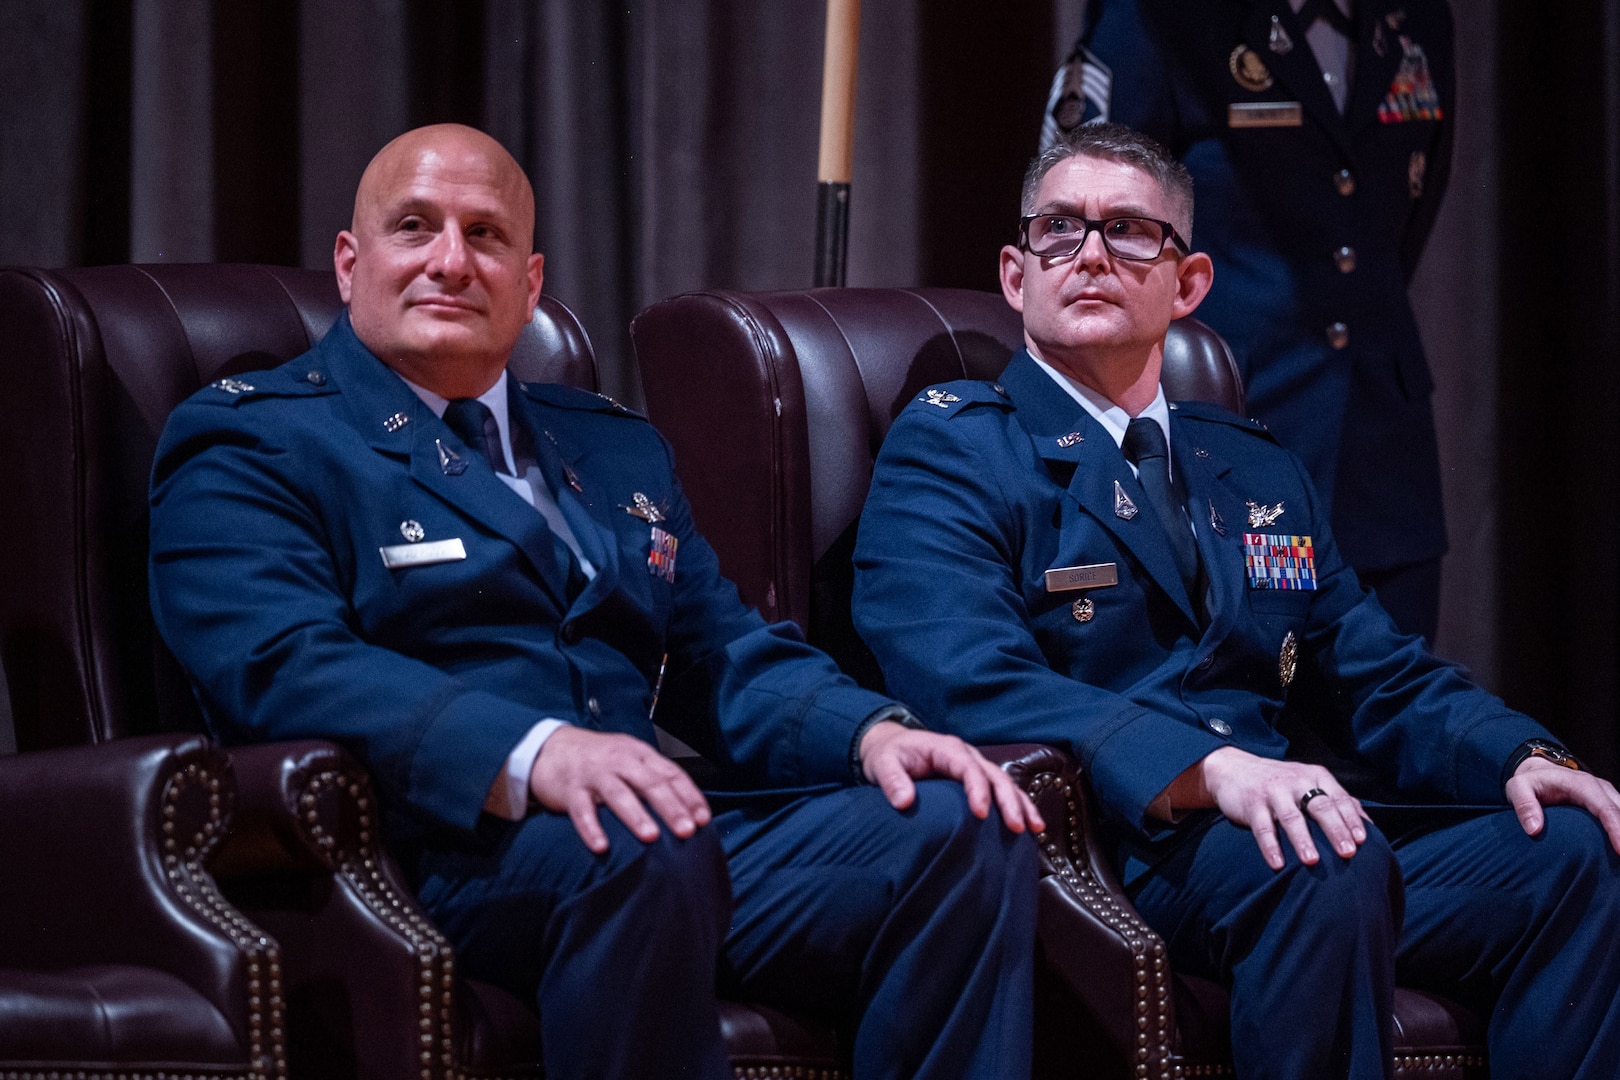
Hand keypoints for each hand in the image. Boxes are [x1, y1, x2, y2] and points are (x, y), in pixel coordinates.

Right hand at [529, 726, 710, 852]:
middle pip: (650, 783)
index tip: (703, 819)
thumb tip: (686, 811)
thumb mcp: (630, 761)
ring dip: (636, 815)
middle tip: (687, 831)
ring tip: (651, 836)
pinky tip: (601, 846)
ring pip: (618, 794)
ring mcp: (594, 774)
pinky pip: (581, 811)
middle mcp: (619, 761)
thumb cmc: (599, 760)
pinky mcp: (570, 790)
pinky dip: (591, 828)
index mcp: (639, 754)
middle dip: (670, 807)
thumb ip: (653, 779)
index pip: (671, 773)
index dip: (689, 796)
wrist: (552, 748)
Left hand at [858, 721, 1044, 833]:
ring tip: (1035, 828)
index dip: (977, 790)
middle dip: (1009, 801)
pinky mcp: (977, 779)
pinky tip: (1030, 825)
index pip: (968, 768)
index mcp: (946, 749)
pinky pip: (1001, 791)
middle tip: (1018, 826)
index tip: (981, 814)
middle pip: (995, 775)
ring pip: (1005, 783)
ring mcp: (974, 766)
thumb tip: (903, 802)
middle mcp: (966, 755)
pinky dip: (1018, 805)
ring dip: (1021, 804)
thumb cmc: (889, 755)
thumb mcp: (883, 763)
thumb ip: (892, 780)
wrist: (891, 746)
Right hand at [1188, 746, 1366, 869]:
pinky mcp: (1252, 804)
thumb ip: (1336, 800)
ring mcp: (1273, 792)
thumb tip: (1368, 825)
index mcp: (1316, 777)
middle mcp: (1297, 782)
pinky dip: (1270, 846)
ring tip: (1312, 861)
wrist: (1233, 769)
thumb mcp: (1309, 782)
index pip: (1339, 798)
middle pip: (1320, 806)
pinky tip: (1278, 864)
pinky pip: (1262, 827)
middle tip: (1347, 852)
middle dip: (1335, 830)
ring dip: (1303, 840)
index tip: (1363, 841)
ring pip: (1291, 817)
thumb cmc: (1280, 783)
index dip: (1351, 819)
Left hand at [1506, 757, 1619, 852]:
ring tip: (1619, 860)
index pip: (1605, 808)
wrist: (1539, 772)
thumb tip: (1534, 830)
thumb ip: (1524, 805)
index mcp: (1581, 785)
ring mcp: (1608, 796)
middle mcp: (1600, 789)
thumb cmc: (1530, 782)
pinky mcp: (1609, 804)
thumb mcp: (1518, 787)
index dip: (1616, 829)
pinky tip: (1617, 852)